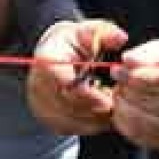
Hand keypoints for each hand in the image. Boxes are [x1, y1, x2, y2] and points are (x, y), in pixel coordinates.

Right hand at [26, 19, 127, 135]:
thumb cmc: (75, 42)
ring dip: (93, 117)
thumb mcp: (91, 31)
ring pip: (69, 118)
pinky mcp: (46, 117)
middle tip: (114, 104)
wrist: (57, 54)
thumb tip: (120, 38)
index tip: (107, 95)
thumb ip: (106, 33)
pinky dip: (88, 125)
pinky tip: (100, 114)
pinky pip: (69, 128)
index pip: (63, 81)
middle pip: (67, 103)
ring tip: (109, 106)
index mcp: (47, 58)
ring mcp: (39, 102)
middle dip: (94, 105)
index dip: (87, 92)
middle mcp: (37, 82)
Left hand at [111, 37, 158, 149]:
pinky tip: (122, 108)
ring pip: (140, 119)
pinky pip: (138, 135)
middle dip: (126, 88)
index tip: (117, 69)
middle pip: (147, 100)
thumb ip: (152, 54)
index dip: (134, 75)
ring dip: (122, 105)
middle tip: (119, 78)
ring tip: (120, 92)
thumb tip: (128, 59)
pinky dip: (123, 121)